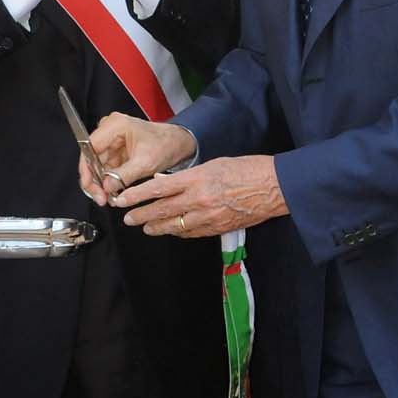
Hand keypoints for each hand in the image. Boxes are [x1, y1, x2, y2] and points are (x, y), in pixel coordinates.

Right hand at [80, 112, 195, 202]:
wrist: (178, 143)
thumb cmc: (166, 144)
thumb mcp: (145, 162)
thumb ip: (123, 175)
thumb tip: (106, 187)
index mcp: (115, 125)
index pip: (90, 147)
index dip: (87, 170)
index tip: (90, 186)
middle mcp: (110, 130)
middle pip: (91, 158)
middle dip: (95, 181)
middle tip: (101, 198)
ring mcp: (112, 140)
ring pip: (97, 165)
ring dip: (102, 184)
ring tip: (109, 198)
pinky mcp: (115, 150)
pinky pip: (106, 168)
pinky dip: (108, 181)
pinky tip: (112, 192)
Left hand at [116, 155, 287, 236]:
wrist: (274, 187)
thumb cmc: (247, 169)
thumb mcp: (213, 164)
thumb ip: (188, 175)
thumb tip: (165, 182)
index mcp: (196, 178)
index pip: (158, 188)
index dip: (137, 195)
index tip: (123, 199)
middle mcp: (199, 199)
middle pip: (161, 210)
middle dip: (141, 215)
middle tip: (127, 218)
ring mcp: (208, 217)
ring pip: (174, 226)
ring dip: (157, 227)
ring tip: (145, 227)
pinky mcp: (217, 228)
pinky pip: (191, 233)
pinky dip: (178, 232)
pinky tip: (171, 230)